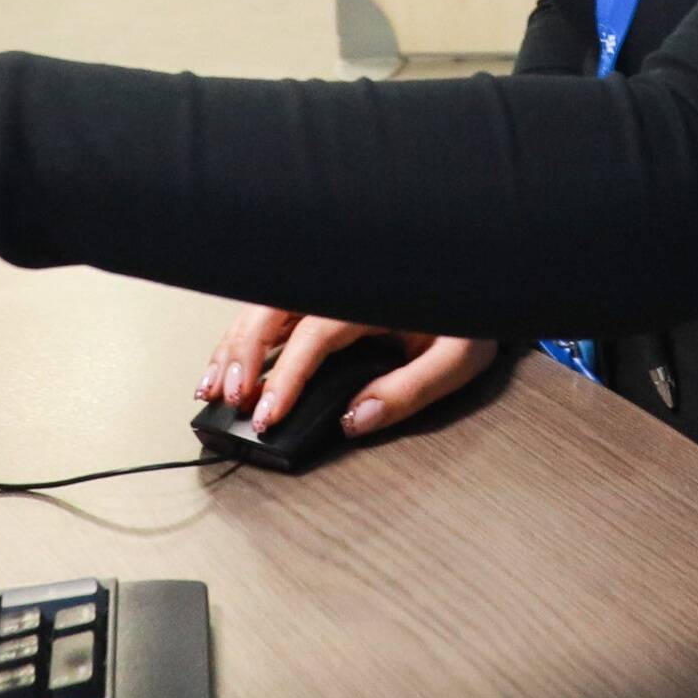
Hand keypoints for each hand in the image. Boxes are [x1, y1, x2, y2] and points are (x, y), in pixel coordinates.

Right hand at [194, 306, 491, 435]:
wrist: (485, 277)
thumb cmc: (471, 316)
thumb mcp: (458, 359)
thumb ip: (408, 391)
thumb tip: (356, 420)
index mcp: (371, 294)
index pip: (314, 334)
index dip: (285, 376)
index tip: (267, 413)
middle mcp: (341, 283)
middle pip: (273, 311)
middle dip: (243, 357)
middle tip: (230, 402)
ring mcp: (327, 285)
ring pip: (263, 308)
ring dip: (233, 346)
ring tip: (212, 388)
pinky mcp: (321, 294)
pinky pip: (272, 309)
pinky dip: (242, 336)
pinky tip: (225, 364)